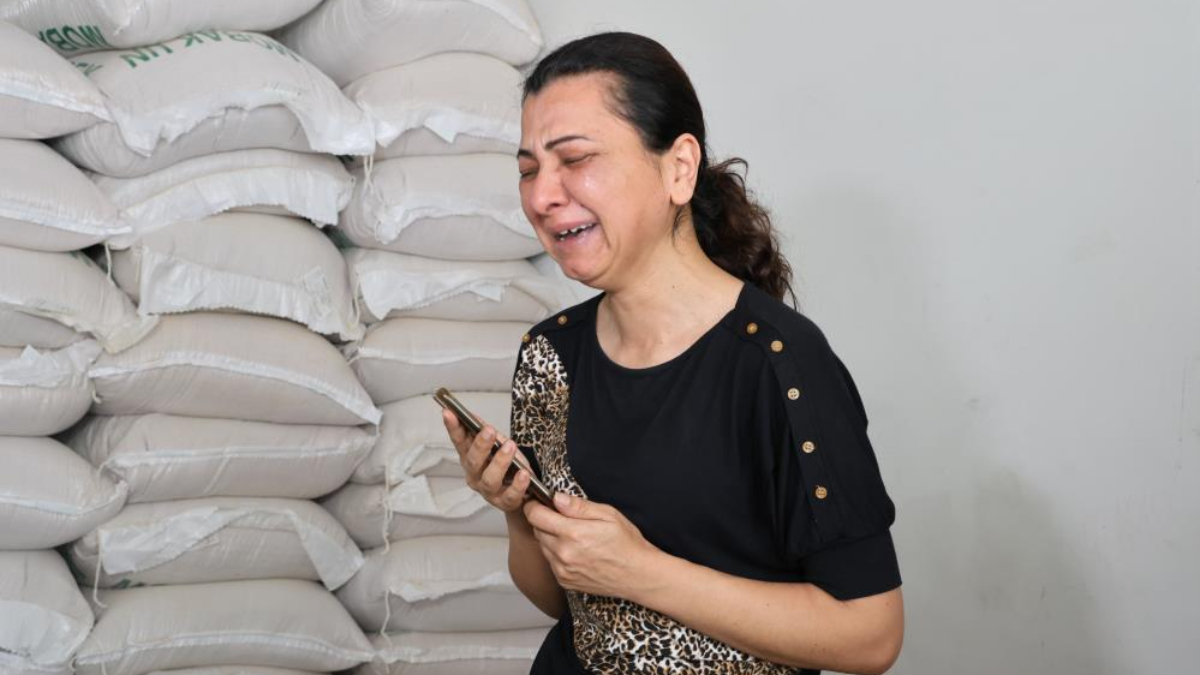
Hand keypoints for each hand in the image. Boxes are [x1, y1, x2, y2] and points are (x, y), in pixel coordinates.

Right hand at [441, 410, 533, 513]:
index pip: (459, 442)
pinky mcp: (506, 503)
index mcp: (470, 459)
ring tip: (510, 446)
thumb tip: (474, 418)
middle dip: (480, 445)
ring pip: (490, 479)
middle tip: (489, 430)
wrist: (524, 494)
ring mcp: (489, 491)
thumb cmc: (509, 467)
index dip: (453, 428)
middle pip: (473, 462)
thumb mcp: (498, 446)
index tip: (449, 412)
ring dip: (500, 461)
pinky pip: (510, 495)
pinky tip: (523, 473)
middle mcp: (475, 476)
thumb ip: (486, 434)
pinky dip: (518, 485)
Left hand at [522, 493, 661, 600]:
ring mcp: (562, 570)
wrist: (637, 575)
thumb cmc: (626, 543)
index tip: (539, 502)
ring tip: (572, 536)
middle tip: (562, 518)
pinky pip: (550, 562)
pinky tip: (575, 551)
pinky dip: (556, 554)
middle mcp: (563, 554)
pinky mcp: (565, 581)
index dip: (534, 506)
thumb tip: (557, 498)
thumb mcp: (608, 515)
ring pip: (542, 547)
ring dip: (550, 538)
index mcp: (573, 533)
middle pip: (536, 530)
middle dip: (544, 521)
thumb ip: (578, 506)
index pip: (536, 516)